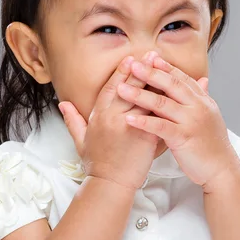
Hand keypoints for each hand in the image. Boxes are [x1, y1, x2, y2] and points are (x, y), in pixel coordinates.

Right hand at [58, 52, 160, 191]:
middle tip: (153, 54)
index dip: (122, 71)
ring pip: (146, 98)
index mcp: (99, 115)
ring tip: (168, 69)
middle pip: (130, 87)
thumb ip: (73, 119)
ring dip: (158, 82)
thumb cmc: (97, 163)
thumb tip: (62, 103)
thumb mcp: (80, 139)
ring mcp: (129, 126)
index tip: (132, 58)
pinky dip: (167, 104)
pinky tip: (177, 94)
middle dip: (142, 69)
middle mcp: (113, 117)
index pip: (112, 87)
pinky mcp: (145, 136)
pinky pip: (157, 115)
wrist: (110, 184)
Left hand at [116, 53, 239, 188]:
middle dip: (150, 73)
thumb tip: (203, 79)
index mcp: (202, 100)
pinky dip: (144, 121)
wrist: (222, 169)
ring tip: (121, 89)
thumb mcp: (210, 115)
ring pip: (163, 103)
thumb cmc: (212, 145)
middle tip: (132, 64)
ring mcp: (191, 121)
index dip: (165, 67)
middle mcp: (198, 107)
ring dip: (140, 94)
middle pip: (171, 85)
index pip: (182, 78)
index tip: (149, 56)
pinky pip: (160, 127)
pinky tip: (129, 118)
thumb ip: (202, 97)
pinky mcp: (184, 138)